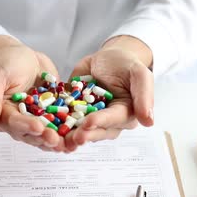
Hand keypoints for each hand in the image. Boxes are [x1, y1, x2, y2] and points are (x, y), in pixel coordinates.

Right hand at [0, 35, 64, 151]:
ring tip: (71, 144)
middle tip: (57, 140)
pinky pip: (62, 123)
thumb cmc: (4, 62)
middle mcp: (21, 120)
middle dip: (45, 138)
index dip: (27, 127)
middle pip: (33, 134)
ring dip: (59, 140)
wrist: (22, 55)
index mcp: (4, 114)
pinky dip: (71, 129)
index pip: (15, 123)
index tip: (39, 128)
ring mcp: (38, 118)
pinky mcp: (52, 113)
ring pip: (48, 133)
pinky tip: (81, 133)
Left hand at [64, 36, 154, 151]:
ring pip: (81, 130)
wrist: (107, 58)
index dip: (102, 122)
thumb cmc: (125, 65)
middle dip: (84, 134)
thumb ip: (144, 95)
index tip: (89, 123)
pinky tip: (47, 129)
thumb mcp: (138, 74)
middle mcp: (109, 121)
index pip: (114, 120)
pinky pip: (66, 121)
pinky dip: (57, 125)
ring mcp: (91, 119)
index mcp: (126, 113)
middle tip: (72, 137)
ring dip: (70, 136)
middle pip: (97, 130)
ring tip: (58, 138)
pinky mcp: (75, 114)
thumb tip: (149, 121)